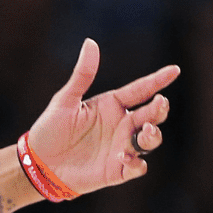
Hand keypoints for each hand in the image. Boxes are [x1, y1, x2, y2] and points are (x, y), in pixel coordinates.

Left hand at [24, 38, 178, 194]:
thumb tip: (90, 42)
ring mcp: (122, 147)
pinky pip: (137, 167)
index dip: (158, 80)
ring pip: (150, 140)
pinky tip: (125, 158)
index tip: (174, 70)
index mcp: (112, 105)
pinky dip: (136, 163)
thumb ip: (82, 75)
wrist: (38, 164)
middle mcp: (122, 125)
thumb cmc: (50, 130)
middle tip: (159, 104)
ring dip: (152, 136)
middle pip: (152, 114)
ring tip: (145, 130)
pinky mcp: (117, 170)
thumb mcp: (64, 101)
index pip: (141, 90)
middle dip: (160, 109)